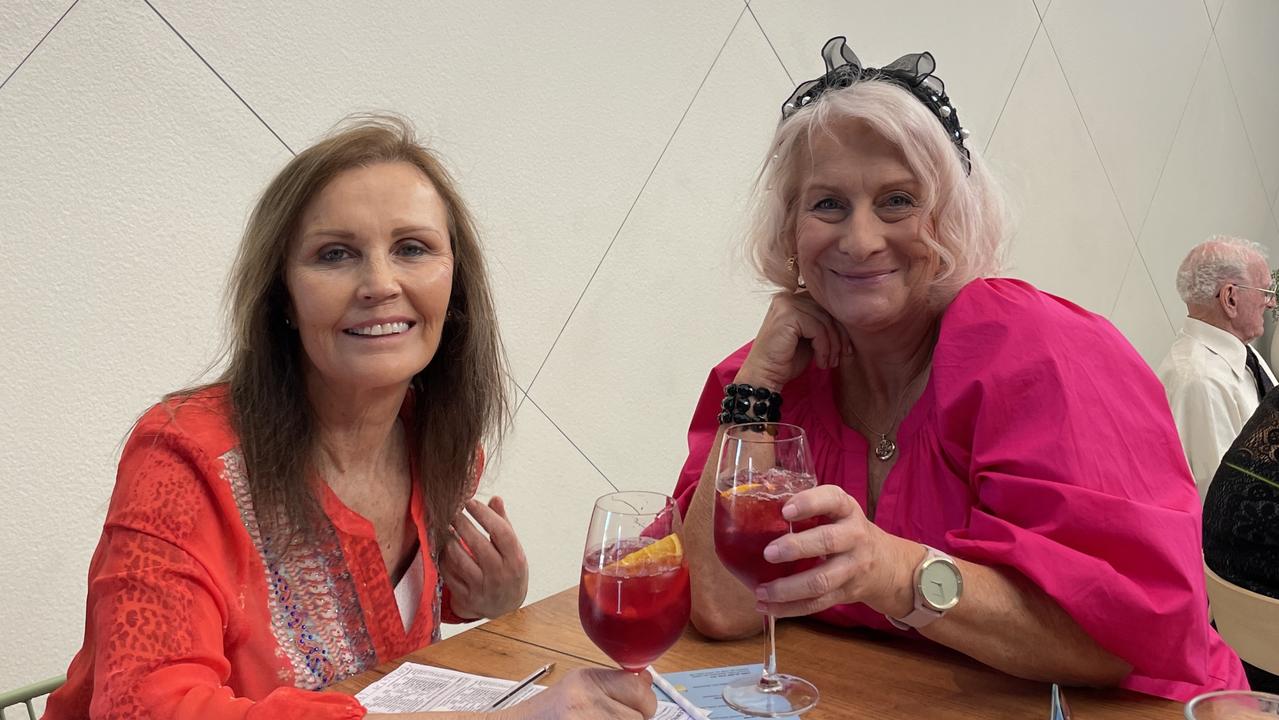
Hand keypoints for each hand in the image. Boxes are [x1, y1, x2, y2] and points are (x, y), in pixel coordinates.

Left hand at [441, 496, 528, 618]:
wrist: (505, 609)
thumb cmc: (508, 571)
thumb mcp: (513, 550)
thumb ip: (503, 524)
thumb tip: (495, 499)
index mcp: (515, 560)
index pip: (501, 532)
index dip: (484, 514)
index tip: (470, 501)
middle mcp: (500, 574)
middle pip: (477, 543)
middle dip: (462, 523)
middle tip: (452, 510)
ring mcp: (482, 588)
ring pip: (459, 558)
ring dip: (449, 540)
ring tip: (447, 528)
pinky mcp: (466, 597)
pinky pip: (448, 573)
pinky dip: (443, 558)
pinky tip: (444, 548)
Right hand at [496, 668, 656, 719]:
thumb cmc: (546, 713)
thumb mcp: (578, 687)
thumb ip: (613, 684)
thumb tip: (645, 681)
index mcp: (587, 681)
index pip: (639, 689)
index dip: (643, 701)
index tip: (638, 706)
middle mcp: (586, 702)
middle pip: (640, 716)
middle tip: (615, 718)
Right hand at [737, 291, 851, 389]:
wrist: (764, 376)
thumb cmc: (785, 360)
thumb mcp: (809, 337)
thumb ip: (822, 324)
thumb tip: (850, 321)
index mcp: (792, 298)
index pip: (825, 305)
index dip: (840, 326)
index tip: (846, 348)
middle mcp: (787, 297)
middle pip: (827, 310)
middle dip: (840, 335)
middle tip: (842, 355)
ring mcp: (786, 304)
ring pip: (825, 320)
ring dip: (833, 345)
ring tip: (829, 362)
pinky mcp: (787, 316)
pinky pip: (818, 329)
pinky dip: (824, 348)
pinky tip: (820, 362)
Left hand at [752, 485, 921, 617]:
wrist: (887, 564)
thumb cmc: (847, 531)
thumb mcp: (837, 512)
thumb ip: (808, 508)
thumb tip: (757, 511)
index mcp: (847, 510)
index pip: (832, 500)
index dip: (809, 503)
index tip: (785, 510)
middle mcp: (854, 537)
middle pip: (828, 541)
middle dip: (796, 547)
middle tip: (768, 553)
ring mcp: (852, 568)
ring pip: (821, 580)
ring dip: (788, 588)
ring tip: (761, 591)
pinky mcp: (846, 593)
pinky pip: (817, 603)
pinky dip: (791, 609)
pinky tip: (768, 608)